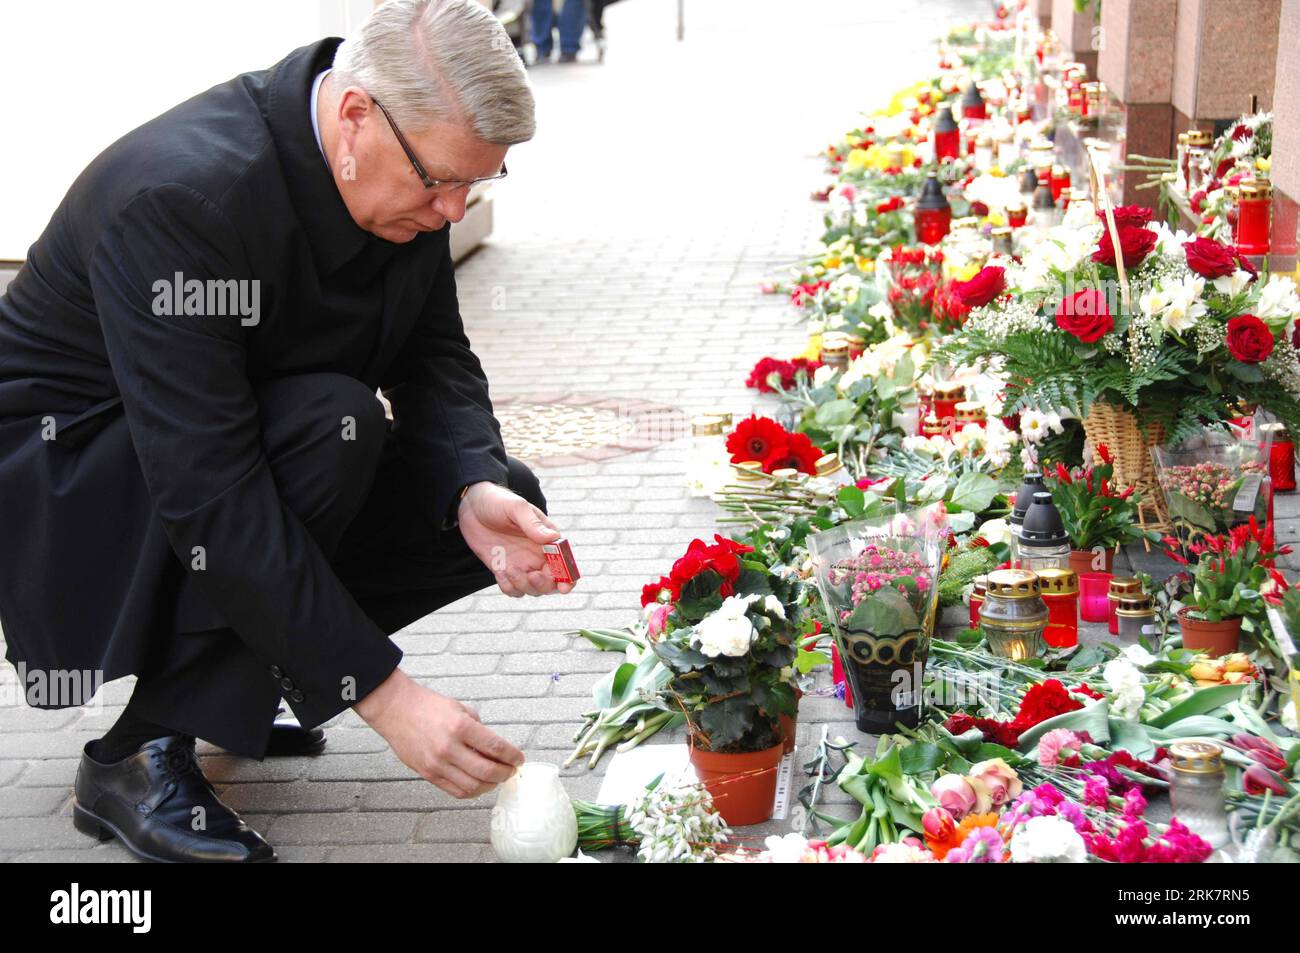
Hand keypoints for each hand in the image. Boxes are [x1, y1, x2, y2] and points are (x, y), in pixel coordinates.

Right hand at [355, 668, 523, 798]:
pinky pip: (455, 791)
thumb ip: (478, 729)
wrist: (395, 710)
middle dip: (505, 773)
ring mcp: (437, 764)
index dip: (512, 756)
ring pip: (472, 786)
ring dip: (490, 785)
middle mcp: (449, 748)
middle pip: (487, 771)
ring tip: (496, 778)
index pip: (495, 747)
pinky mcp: (428, 774)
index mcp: (460, 726)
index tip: (519, 759)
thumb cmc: (427, 706)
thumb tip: (494, 749)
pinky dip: (472, 791)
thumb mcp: (460, 708)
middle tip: (511, 770)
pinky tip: (478, 784)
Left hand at [457, 481, 575, 597]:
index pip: (565, 563)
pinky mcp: (504, 570)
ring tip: (509, 568)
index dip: (569, 577)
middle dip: (544, 585)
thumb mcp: (516, 508)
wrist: (471, 505)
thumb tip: (553, 537)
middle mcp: (537, 555)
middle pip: (551, 582)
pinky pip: (512, 589)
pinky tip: (499, 570)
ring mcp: (521, 564)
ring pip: (532, 589)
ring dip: (523, 585)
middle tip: (532, 576)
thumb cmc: (497, 501)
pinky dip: (508, 586)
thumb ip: (533, 524)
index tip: (564, 586)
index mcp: (547, 539)